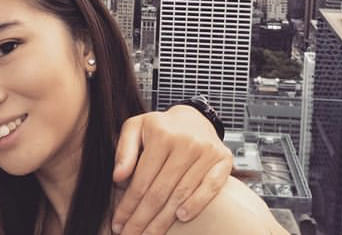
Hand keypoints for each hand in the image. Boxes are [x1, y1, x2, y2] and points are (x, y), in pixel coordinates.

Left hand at [111, 105, 231, 233]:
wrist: (194, 117)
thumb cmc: (161, 127)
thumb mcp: (136, 128)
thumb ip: (124, 150)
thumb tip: (118, 177)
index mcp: (161, 134)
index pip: (142, 179)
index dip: (128, 205)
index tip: (118, 223)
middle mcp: (186, 142)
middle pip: (160, 191)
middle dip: (142, 219)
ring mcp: (206, 151)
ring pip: (181, 194)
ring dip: (164, 220)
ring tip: (150, 234)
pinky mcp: (223, 160)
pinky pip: (210, 187)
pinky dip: (197, 204)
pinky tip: (181, 218)